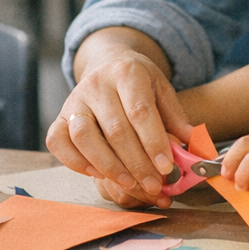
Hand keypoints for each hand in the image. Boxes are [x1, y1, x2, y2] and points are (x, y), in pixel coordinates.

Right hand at [46, 49, 191, 205]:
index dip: (153, 142)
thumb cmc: (139, 83)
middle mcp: (97, 84)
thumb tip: (190, 145)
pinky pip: (58, 142)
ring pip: (84, 137)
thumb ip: (175, 118)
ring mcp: (74, 100)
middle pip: (115, 129)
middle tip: (154, 185)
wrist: (108, 64)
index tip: (166, 167)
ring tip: (130, 184)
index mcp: (127, 72)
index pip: (140, 111)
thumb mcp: (162, 90)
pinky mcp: (59, 117)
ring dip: (109, 166)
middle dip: (137, 163)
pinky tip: (98, 174)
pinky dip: (76, 162)